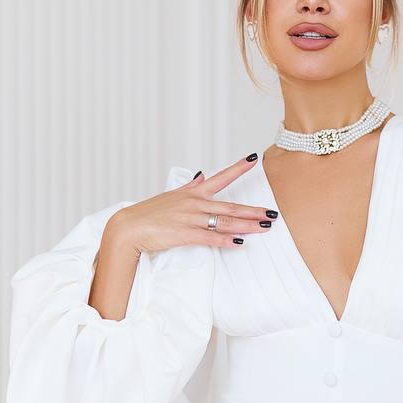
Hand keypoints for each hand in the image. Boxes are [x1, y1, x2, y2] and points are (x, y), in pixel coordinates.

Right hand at [107, 154, 275, 255]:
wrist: (130, 227)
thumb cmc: (150, 213)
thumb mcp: (172, 195)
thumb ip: (190, 186)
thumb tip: (201, 175)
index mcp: (193, 192)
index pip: (221, 177)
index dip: (238, 168)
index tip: (253, 158)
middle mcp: (195, 203)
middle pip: (231, 206)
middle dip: (254, 210)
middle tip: (272, 213)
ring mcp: (191, 218)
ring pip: (225, 221)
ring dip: (247, 225)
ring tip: (264, 227)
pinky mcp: (185, 234)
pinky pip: (210, 237)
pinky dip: (225, 240)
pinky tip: (239, 243)